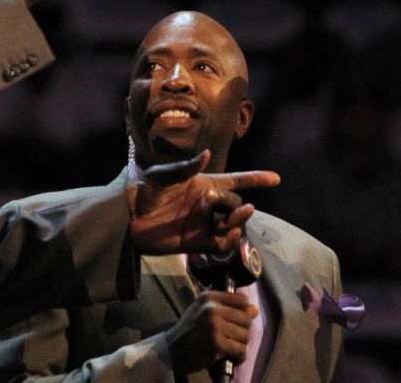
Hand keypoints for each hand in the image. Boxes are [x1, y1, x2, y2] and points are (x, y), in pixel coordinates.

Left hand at [125, 150, 280, 254]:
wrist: (125, 218)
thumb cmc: (141, 191)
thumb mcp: (161, 175)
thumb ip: (185, 168)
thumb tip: (208, 155)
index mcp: (202, 183)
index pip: (235, 180)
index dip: (255, 178)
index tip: (275, 178)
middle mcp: (207, 204)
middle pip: (234, 202)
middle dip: (232, 202)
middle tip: (210, 199)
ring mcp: (203, 224)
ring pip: (231, 224)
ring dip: (236, 220)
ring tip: (232, 216)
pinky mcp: (196, 243)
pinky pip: (220, 245)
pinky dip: (228, 241)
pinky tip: (227, 234)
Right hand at [165, 290, 256, 373]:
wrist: (172, 350)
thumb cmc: (189, 330)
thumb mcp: (203, 311)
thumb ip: (227, 308)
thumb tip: (254, 310)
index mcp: (209, 297)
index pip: (242, 300)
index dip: (245, 312)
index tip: (238, 322)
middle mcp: (212, 309)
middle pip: (246, 319)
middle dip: (243, 331)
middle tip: (232, 339)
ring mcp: (214, 326)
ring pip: (245, 335)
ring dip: (240, 345)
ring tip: (230, 348)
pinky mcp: (216, 344)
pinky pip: (241, 350)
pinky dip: (239, 357)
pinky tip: (231, 358)